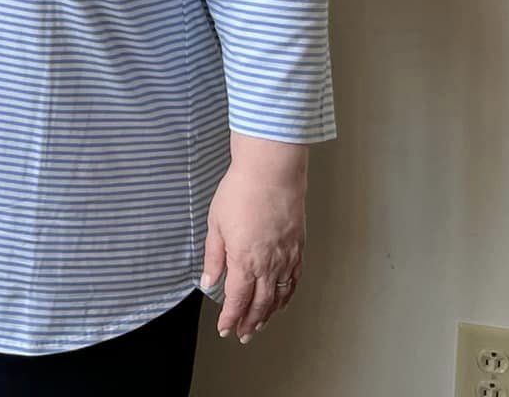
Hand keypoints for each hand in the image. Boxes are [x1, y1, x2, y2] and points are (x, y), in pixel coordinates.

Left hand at [202, 137, 306, 342]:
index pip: (238, 299)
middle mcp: (269, 264)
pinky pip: (294, 281)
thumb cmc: (240, 192)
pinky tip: (281, 301)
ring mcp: (287, 257)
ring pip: (279, 296)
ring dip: (268, 314)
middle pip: (260, 304)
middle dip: (249, 322)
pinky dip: (286, 296)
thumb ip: (214, 256)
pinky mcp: (298, 248)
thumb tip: (209, 281)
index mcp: (245, 260)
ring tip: (259, 325)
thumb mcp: (216, 224)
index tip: (224, 328)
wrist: (272, 173)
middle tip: (242, 334)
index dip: (230, 317)